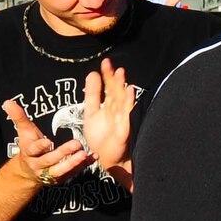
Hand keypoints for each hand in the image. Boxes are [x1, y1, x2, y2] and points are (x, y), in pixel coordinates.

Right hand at [3, 98, 89, 188]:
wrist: (30, 171)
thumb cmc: (30, 146)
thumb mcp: (24, 132)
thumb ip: (19, 118)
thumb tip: (7, 102)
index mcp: (29, 153)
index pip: (33, 150)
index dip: (40, 146)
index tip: (48, 142)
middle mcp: (38, 165)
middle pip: (50, 160)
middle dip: (63, 153)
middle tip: (76, 144)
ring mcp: (50, 174)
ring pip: (61, 170)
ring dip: (73, 163)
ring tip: (84, 154)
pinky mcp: (62, 178)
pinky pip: (73, 172)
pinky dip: (83, 165)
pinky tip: (93, 157)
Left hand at [80, 59, 136, 175]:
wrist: (104, 157)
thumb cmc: (100, 137)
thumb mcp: (90, 112)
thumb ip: (92, 94)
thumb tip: (92, 74)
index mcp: (109, 106)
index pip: (108, 88)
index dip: (107, 76)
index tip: (106, 63)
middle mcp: (117, 111)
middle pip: (116, 92)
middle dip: (115, 79)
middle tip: (114, 66)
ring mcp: (122, 119)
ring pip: (122, 101)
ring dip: (122, 87)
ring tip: (121, 74)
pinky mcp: (124, 129)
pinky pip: (126, 114)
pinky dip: (128, 103)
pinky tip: (129, 92)